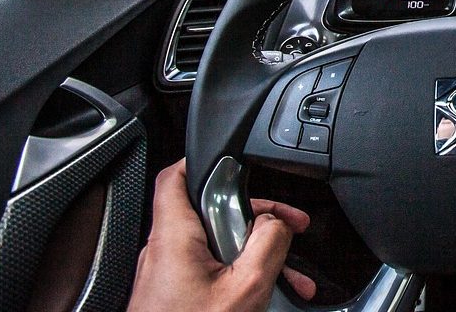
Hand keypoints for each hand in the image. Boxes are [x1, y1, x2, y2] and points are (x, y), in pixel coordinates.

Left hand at [127, 160, 316, 311]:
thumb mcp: (246, 287)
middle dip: (257, 218)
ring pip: (218, 246)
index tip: (240, 163)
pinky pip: (211, 271)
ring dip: (256, 254)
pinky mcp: (174, 294)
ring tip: (290, 275)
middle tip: (289, 226)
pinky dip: (240, 276)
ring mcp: (168, 274)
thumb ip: (267, 242)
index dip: (208, 161)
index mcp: (175, 237)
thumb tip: (278, 222)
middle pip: (213, 211)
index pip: (178, 176)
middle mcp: (165, 251)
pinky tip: (269, 294)